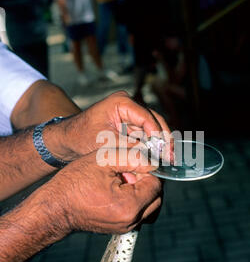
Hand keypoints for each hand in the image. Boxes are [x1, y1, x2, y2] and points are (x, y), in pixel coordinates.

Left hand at [45, 91, 172, 161]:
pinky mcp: (129, 126)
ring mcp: (129, 115)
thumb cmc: (81, 138)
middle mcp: (128, 105)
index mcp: (121, 102)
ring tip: (168, 159)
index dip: (158, 134)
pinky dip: (151, 146)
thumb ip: (131, 149)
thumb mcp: (107, 144)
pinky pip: (145, 135)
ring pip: (152, 128)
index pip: (146, 117)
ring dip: (159, 143)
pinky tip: (159, 158)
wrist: (66, 141)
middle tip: (171, 156)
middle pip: (154, 120)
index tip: (165, 150)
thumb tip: (152, 158)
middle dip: (163, 139)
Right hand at [47, 149, 161, 234]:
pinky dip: (134, 201)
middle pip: (157, 197)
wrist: (54, 208)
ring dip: (142, 191)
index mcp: (130, 205)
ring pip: (150, 206)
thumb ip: (133, 157)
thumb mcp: (104, 160)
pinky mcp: (121, 229)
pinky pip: (139, 213)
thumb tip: (154, 160)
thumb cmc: (74, 183)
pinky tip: (117, 190)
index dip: (147, 169)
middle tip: (126, 171)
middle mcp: (132, 221)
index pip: (156, 184)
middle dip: (146, 181)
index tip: (133, 162)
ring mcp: (126, 227)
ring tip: (121, 181)